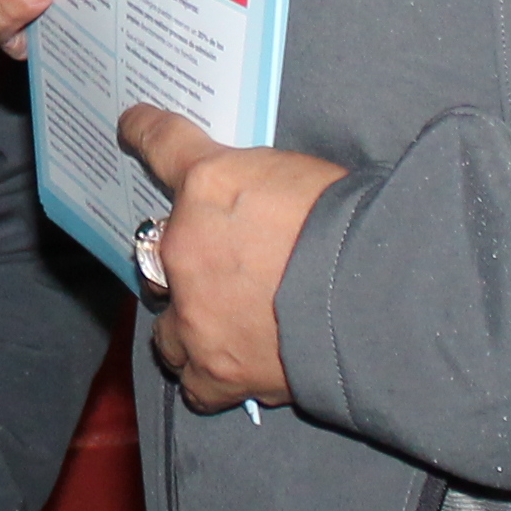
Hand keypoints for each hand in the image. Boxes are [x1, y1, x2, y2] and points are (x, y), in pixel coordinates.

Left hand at [120, 105, 339, 412]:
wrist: (376, 291)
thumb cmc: (352, 222)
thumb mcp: (303, 173)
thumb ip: (262, 185)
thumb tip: (257, 203)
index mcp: (208, 184)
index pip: (163, 144)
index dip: (145, 132)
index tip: (133, 126)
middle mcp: (184, 247)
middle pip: (154, 250)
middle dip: (178, 256)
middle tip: (206, 259)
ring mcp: (194, 314)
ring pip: (164, 326)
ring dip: (184, 321)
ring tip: (212, 322)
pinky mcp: (217, 369)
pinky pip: (195, 384)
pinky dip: (206, 375)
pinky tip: (224, 367)